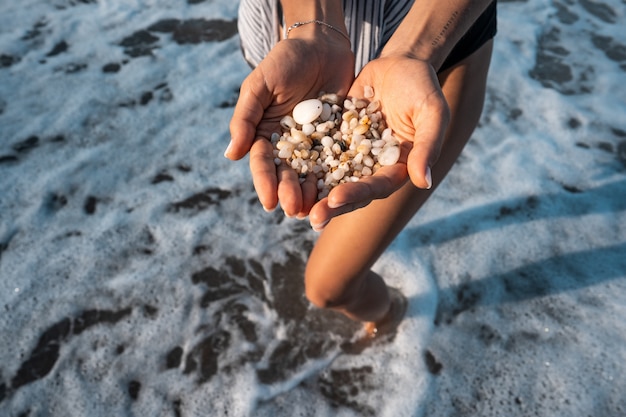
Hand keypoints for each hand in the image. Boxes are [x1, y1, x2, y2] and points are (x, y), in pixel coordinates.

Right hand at [227, 34, 353, 216]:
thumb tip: (231, 155)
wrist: (322, 44)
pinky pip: (338, 160)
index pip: (263, 163)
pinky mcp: (339, 138)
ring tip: (316, 208)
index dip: (265, 183)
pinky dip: (338, 176)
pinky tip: (341, 190)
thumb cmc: (285, 60)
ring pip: (312, 173)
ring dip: (312, 192)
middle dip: (289, 193)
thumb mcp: (260, 85)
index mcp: (265, 134)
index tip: (269, 203)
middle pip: (287, 174)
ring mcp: (315, 143)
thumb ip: (246, 118)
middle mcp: (289, 144)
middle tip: (295, 210)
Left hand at [308, 55, 449, 228]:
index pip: (375, 187)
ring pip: (330, 176)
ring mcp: (351, 153)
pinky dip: (303, 162)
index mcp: (395, 168)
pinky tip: (283, 170)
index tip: (335, 199)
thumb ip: (426, 146)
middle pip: (350, 190)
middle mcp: (371, 167)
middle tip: (310, 217)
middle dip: (330, 205)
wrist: (400, 63)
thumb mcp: (431, 113)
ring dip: (313, 191)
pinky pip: (317, 152)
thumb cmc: (423, 87)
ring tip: (292, 202)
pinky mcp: (335, 138)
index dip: (356, 195)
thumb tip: (422, 182)